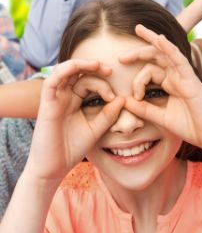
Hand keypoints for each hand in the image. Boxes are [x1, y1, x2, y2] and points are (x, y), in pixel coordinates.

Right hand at [25, 60, 123, 182]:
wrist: (54, 168)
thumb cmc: (72, 149)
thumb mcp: (96, 129)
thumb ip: (108, 114)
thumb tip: (123, 99)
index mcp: (74, 101)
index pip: (88, 82)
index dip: (103, 84)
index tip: (115, 98)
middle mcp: (64, 97)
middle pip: (77, 73)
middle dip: (93, 67)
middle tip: (109, 71)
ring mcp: (54, 100)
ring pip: (63, 71)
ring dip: (80, 64)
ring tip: (97, 65)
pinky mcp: (46, 105)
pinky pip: (51, 82)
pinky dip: (63, 71)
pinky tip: (78, 67)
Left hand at [120, 25, 201, 156]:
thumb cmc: (192, 126)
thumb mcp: (161, 117)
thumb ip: (144, 109)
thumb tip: (124, 100)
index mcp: (170, 83)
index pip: (149, 71)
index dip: (137, 81)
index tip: (134, 97)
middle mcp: (177, 76)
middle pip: (156, 56)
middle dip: (138, 52)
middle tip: (121, 57)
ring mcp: (185, 76)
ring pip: (166, 52)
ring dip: (152, 39)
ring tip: (138, 29)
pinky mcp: (191, 80)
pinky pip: (180, 60)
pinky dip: (169, 48)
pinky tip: (159, 39)